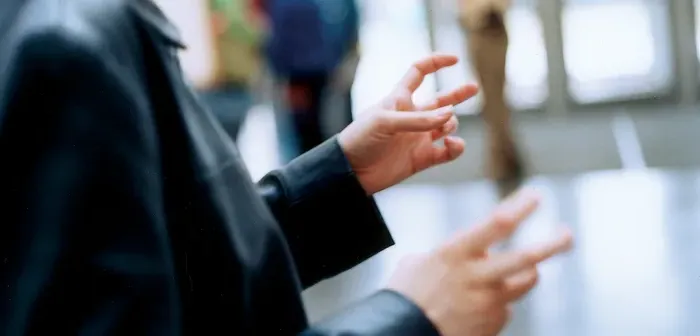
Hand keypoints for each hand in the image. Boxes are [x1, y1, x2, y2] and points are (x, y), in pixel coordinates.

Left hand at [337, 54, 477, 194]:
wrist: (351, 172)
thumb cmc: (361, 139)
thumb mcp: (386, 122)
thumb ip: (419, 119)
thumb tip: (451, 114)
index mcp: (399, 99)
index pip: (419, 72)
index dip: (435, 63)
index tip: (454, 59)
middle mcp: (412, 116)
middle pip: (440, 100)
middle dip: (458, 94)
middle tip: (475, 87)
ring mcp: (418, 138)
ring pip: (447, 126)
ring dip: (452, 124)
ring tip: (445, 129)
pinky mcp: (422, 158)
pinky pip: (447, 152)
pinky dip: (455, 148)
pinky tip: (452, 145)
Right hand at [387, 189, 572, 335]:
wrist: (400, 333)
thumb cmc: (403, 295)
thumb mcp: (417, 264)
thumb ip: (447, 255)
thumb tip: (464, 257)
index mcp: (455, 254)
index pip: (496, 224)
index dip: (520, 208)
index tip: (536, 195)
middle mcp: (476, 278)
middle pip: (525, 258)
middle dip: (552, 244)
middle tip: (568, 234)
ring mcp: (487, 304)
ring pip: (524, 281)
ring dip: (526, 272)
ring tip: (525, 269)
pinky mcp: (492, 325)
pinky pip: (505, 307)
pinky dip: (497, 302)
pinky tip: (475, 307)